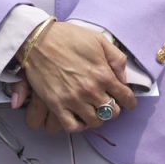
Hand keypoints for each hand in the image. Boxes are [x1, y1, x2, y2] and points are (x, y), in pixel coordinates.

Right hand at [21, 22, 137, 132]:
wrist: (36, 39)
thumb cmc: (67, 37)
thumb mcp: (99, 40)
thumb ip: (117, 59)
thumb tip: (122, 78)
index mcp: (104, 75)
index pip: (127, 98)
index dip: (128, 100)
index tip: (124, 100)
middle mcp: (91, 90)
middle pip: (112, 113)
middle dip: (112, 108)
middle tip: (105, 102)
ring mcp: (73, 99)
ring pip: (95, 122)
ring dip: (96, 117)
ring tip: (91, 109)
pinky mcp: (55, 104)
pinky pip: (72, 126)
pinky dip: (78, 125)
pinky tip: (78, 117)